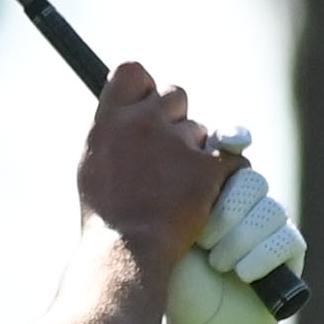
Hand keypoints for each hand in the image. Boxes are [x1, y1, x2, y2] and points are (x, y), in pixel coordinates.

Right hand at [77, 62, 233, 260]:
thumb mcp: (92, 166)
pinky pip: (231, 158)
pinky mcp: (208, 167)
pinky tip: (209, 192)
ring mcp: (178, 143)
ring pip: (202, 131)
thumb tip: (124, 117)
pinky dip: (224, 174)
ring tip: (178, 187)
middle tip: (170, 150)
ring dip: (195, 152)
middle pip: (175, 94)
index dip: (144, 85)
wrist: (126, 252)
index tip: (146, 102)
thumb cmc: (105, 217)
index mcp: (111, 121)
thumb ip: (112, 134)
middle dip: (176, 118)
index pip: (132, 71)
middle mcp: (144, 123)